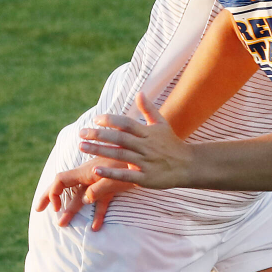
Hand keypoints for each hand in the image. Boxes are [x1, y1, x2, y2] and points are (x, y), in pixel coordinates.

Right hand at [34, 161, 138, 229]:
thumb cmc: (133, 164)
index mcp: (87, 171)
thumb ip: (100, 187)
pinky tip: (97, 228)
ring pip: (82, 196)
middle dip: (52, 198)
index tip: (53, 208)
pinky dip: (98, 214)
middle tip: (39, 210)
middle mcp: (90, 175)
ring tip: (63, 224)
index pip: (61, 180)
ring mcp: (101, 181)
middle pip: (66, 187)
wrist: (149, 154)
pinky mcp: (113, 186)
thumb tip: (85, 200)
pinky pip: (102, 201)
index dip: (53, 193)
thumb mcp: (116, 176)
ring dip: (72, 209)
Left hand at [78, 93, 193, 188]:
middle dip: (99, 135)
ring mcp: (146, 162)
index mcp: (148, 133)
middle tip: (81, 133)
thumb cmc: (172, 144)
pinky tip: (95, 170)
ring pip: (120, 155)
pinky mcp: (146, 178)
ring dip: (100, 151)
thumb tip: (139, 93)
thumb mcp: (162, 124)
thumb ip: (149, 110)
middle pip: (119, 138)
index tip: (95, 119)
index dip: (110, 120)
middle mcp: (146, 146)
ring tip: (81, 147)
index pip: (126, 124)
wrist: (189, 166)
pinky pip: (126, 176)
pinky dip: (111, 173)